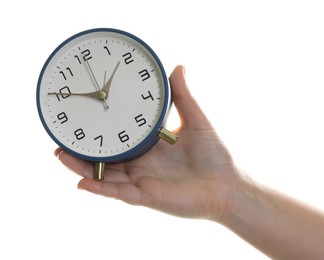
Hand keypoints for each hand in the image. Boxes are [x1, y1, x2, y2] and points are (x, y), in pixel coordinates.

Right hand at [55, 65, 240, 220]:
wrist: (228, 185)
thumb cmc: (215, 155)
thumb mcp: (195, 120)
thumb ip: (182, 96)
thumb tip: (177, 67)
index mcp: (149, 147)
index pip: (119, 139)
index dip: (100, 131)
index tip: (83, 118)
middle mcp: (142, 165)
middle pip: (105, 159)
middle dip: (82, 151)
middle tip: (61, 139)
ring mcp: (142, 182)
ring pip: (105, 176)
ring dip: (83, 168)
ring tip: (61, 155)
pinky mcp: (146, 196)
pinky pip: (118, 193)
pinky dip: (99, 188)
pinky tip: (81, 183)